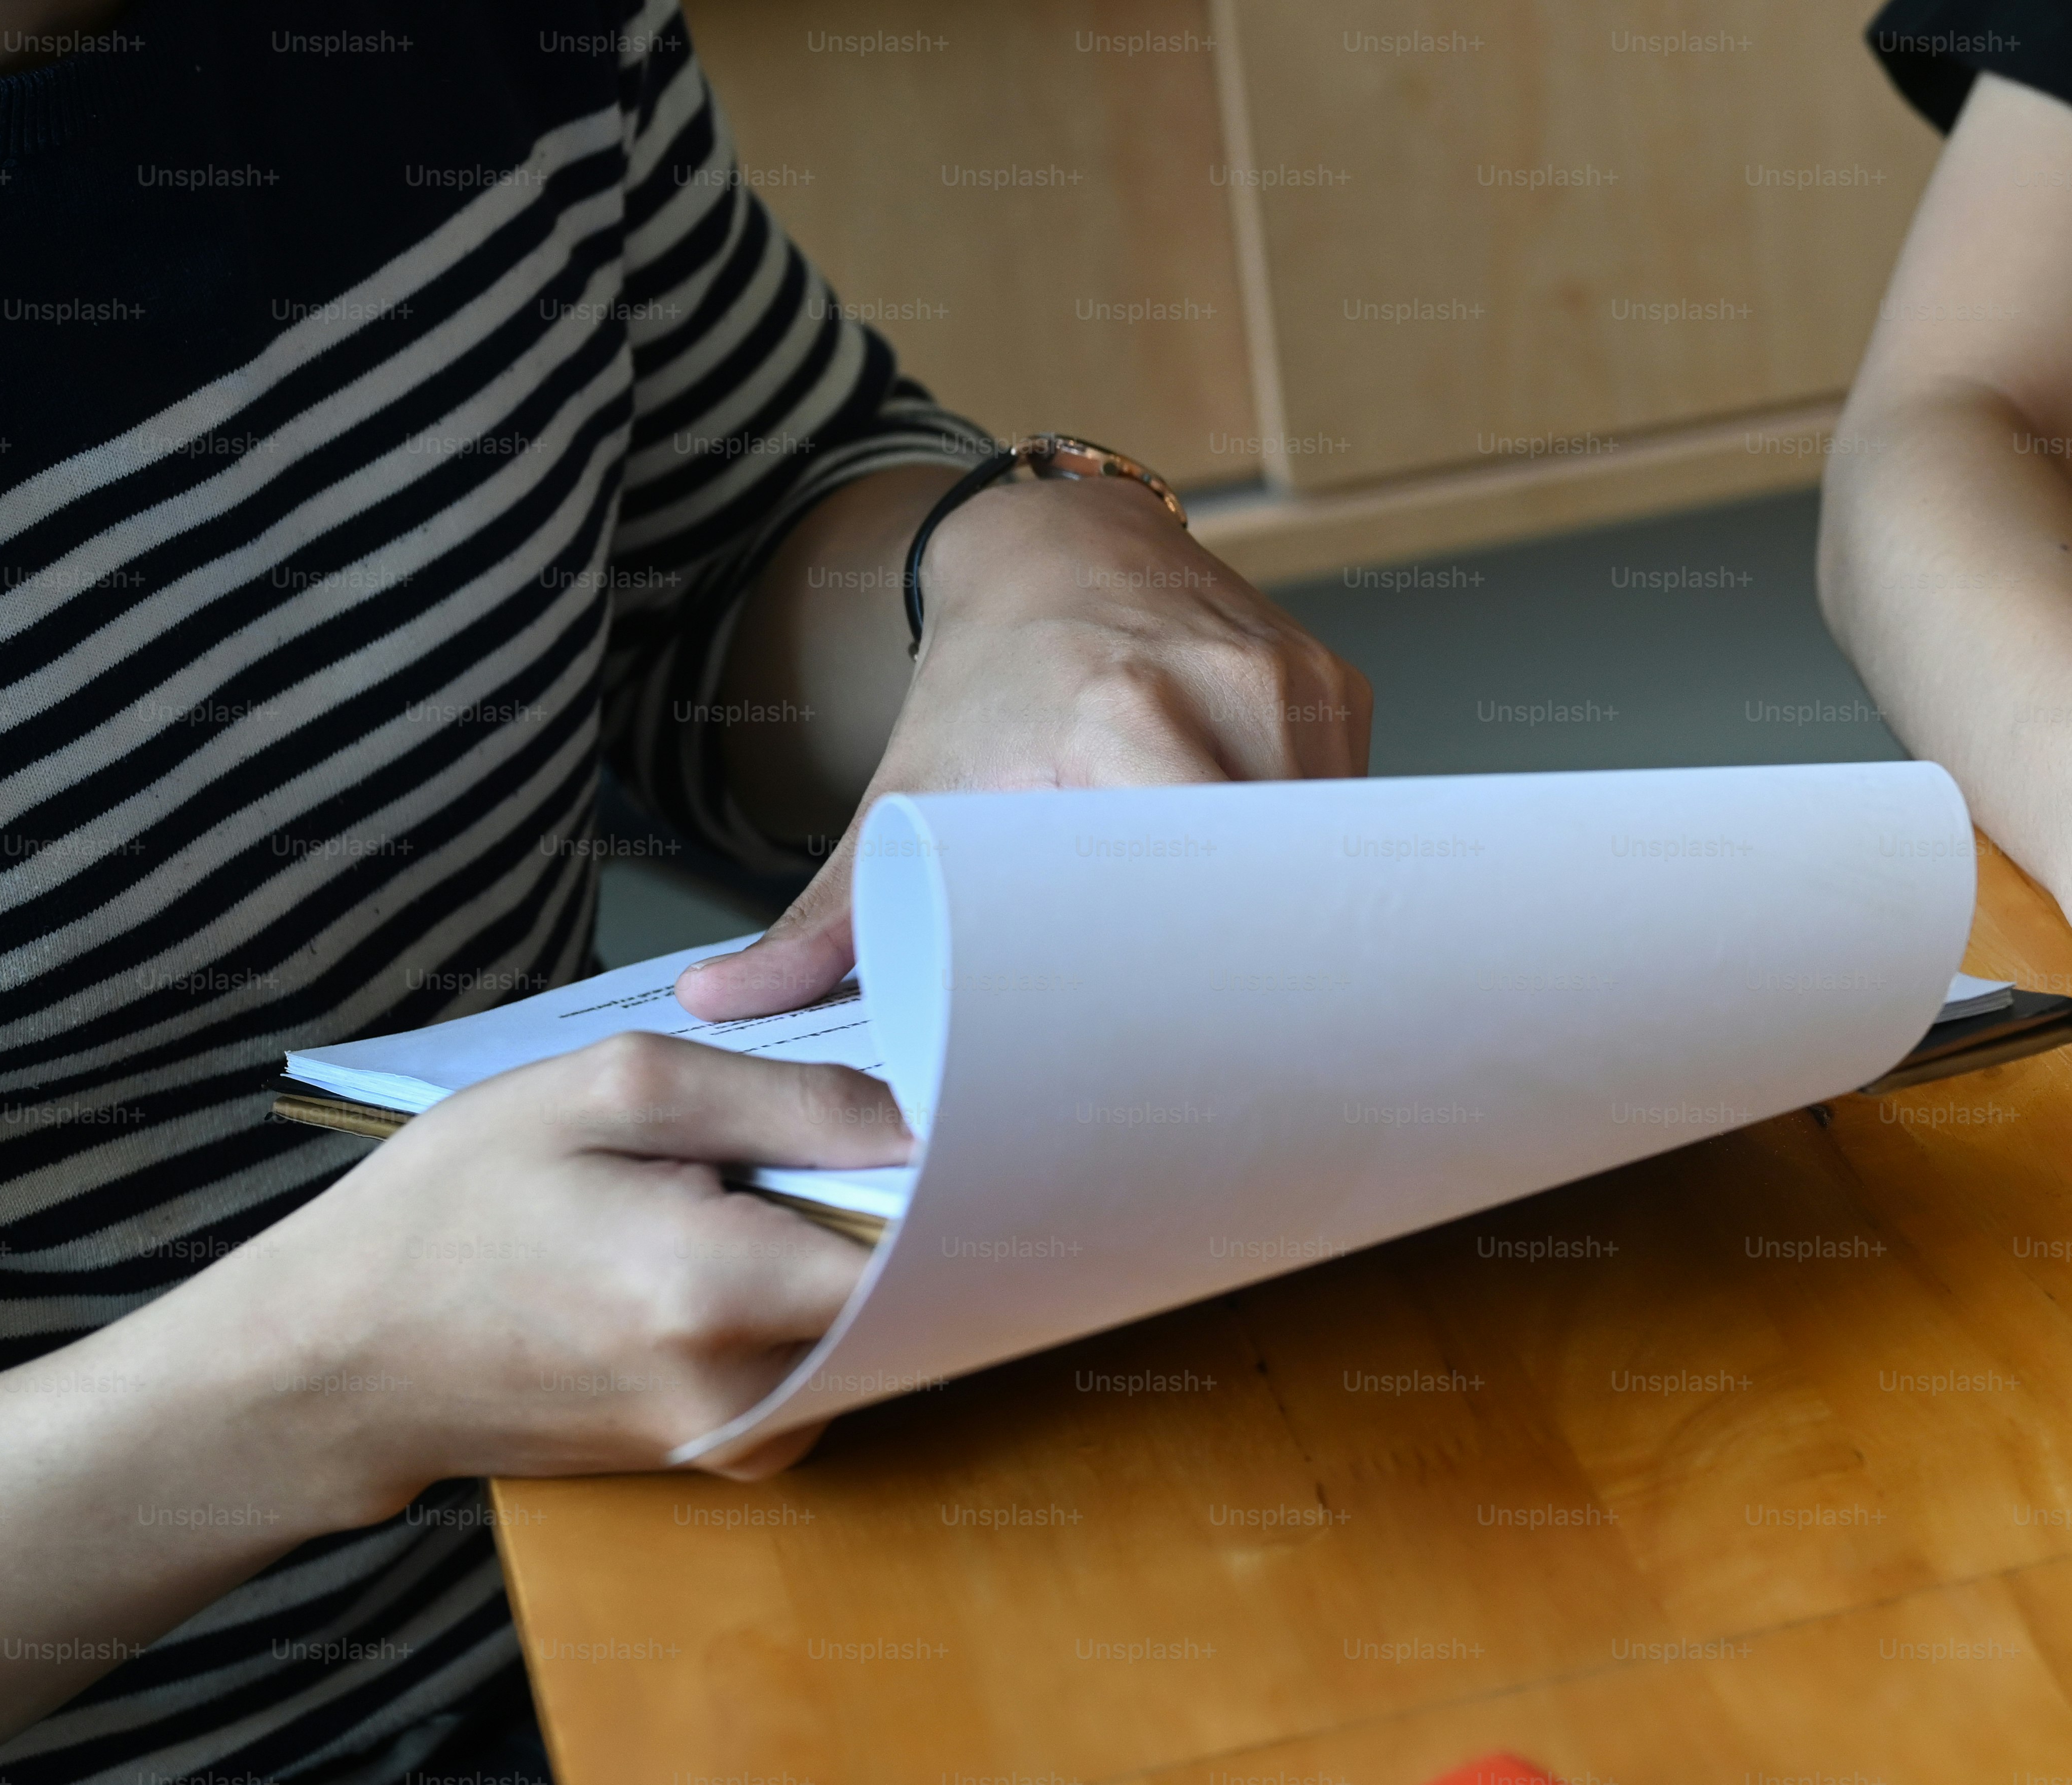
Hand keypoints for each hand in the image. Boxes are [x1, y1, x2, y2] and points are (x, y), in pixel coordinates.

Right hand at [177, 1036, 904, 1517]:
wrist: (338, 1360)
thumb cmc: (449, 1210)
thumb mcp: (607, 1092)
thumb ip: (788, 1102)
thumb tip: (922, 1121)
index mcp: (714, 1294)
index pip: (926, 1242)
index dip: (949, 1170)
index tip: (937, 1117)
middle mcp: (743, 1394)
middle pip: (909, 1288)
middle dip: (890, 1206)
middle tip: (819, 1140)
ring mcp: (738, 1443)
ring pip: (868, 1327)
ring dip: (834, 1253)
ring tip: (745, 1193)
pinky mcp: (728, 1456)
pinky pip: (819, 1364)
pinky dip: (797, 1302)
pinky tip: (724, 1251)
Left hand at [680, 476, 1372, 1019]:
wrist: (1057, 544)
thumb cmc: (985, 678)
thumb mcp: (904, 790)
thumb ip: (827, 911)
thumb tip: (722, 1004)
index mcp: (1120, 716)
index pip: (1203, 880)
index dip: (1211, 970)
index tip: (1194, 1038)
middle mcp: (1226, 686)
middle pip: (1275, 873)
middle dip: (1263, 954)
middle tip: (1231, 1031)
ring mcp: (1295, 680)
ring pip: (1326, 841)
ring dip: (1296, 903)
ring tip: (1257, 959)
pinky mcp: (1338, 685)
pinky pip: (1349, 801)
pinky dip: (1317, 848)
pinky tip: (1281, 878)